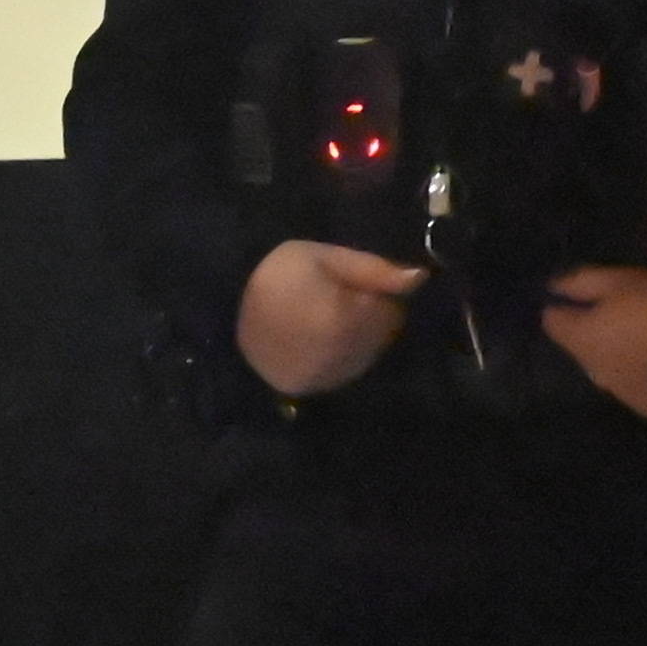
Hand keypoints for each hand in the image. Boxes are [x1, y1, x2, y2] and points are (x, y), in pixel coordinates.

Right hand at [236, 239, 426, 398]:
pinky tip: (318, 339)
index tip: (354, 283)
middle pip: (383, 334)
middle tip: (338, 296)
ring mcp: (332, 374)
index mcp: (349, 317)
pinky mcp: (318, 387)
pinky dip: (343, 355)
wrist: (226, 309)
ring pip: (369, 353)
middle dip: (371, 314)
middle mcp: (345, 353)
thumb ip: (374, 269)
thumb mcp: (325, 257)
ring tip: (325, 316)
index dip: (377, 292)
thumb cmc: (277, 273)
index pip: (392, 309)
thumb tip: (420, 277)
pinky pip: (349, 369)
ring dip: (359, 336)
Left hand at [541, 263, 646, 422]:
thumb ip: (582, 283)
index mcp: (582, 337)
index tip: (580, 296)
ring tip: (642, 335)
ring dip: (612, 353)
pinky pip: (627, 385)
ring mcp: (617, 392)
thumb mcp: (623, 280)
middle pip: (579, 347)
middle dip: (590, 330)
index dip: (564, 307)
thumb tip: (553, 286)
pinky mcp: (642, 406)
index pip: (552, 322)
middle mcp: (591, 370)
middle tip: (621, 311)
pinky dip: (634, 372)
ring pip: (603, 368)